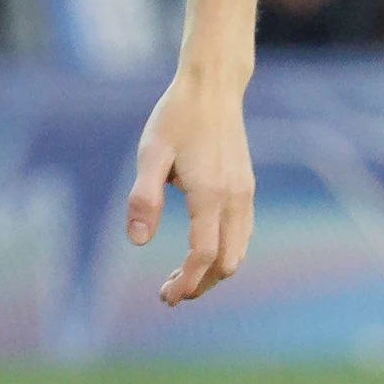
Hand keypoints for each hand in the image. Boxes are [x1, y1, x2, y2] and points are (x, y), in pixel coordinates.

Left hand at [126, 63, 256, 306]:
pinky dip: (225, 252)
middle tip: (169, 293)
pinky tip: (201, 250)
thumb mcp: (151, 153)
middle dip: (201, 284)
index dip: (186, 282)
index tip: (166, 297)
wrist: (213, 87)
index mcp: (211, 194)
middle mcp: (235, 198)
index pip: (203, 255)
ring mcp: (245, 193)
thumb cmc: (177, 117)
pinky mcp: (246, 186)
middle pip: (227, 261)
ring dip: (214, 271)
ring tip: (183, 277)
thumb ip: (144, 198)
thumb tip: (137, 241)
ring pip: (238, 250)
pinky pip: (243, 233)